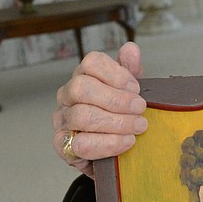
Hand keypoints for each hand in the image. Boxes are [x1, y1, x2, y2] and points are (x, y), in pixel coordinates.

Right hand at [52, 42, 147, 176]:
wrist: (114, 152)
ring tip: (138, 127)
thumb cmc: (120, 118)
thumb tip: (131, 49)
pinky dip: (108, 143)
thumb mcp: (130, 92)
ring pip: (82, 116)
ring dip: (116, 122)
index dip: (116, 73)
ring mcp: (62, 120)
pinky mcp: (63, 146)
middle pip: (82, 88)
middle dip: (116, 100)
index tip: (136, 88)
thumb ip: (130, 70)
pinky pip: (81, 144)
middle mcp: (67, 96)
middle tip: (140, 109)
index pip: (91, 63)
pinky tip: (127, 142)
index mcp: (83, 77)